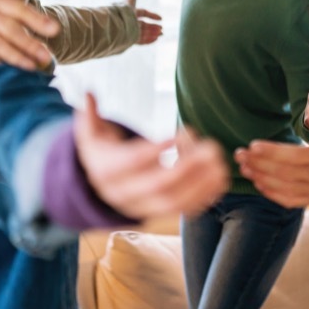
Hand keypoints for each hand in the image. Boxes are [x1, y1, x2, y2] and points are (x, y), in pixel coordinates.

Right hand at [75, 93, 227, 219]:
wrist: (100, 190)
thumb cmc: (102, 154)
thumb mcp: (90, 136)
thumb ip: (89, 116)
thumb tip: (88, 94)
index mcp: (109, 172)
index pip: (134, 162)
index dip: (156, 149)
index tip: (180, 133)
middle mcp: (126, 195)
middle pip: (160, 187)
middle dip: (188, 168)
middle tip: (211, 146)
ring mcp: (145, 208)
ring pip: (176, 203)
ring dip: (202, 184)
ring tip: (220, 161)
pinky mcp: (161, 214)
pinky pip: (185, 210)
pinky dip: (206, 197)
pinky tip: (221, 177)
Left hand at [125, 0, 162, 44]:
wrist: (116, 23)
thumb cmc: (123, 11)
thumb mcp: (131, 1)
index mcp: (131, 12)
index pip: (144, 13)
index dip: (152, 15)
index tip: (160, 18)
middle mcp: (131, 22)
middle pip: (145, 24)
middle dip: (154, 27)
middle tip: (162, 29)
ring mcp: (131, 31)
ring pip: (144, 32)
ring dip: (153, 33)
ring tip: (161, 34)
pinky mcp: (130, 39)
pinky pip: (141, 40)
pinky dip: (149, 39)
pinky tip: (156, 39)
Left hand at [235, 113, 308, 207]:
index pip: (295, 156)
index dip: (272, 152)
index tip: (252, 145)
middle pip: (284, 173)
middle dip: (259, 164)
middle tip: (240, 154)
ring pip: (283, 188)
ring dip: (260, 178)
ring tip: (243, 166)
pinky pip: (288, 200)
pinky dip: (270, 192)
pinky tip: (257, 180)